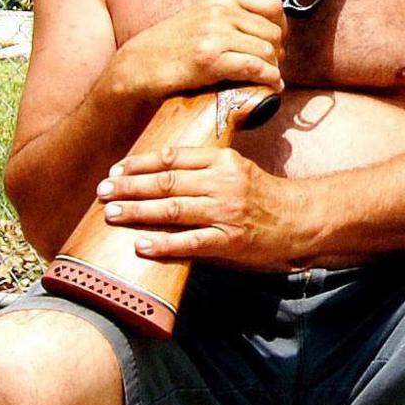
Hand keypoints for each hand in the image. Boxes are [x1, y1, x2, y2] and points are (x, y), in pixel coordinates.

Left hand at [96, 145, 313, 267]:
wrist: (302, 220)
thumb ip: (206, 168)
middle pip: (167, 182)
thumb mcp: (239, 169)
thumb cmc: (265, 197)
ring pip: (173, 209)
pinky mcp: (228, 241)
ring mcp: (225, 213)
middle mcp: (222, 183)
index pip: (173, 158)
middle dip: (130, 187)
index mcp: (223, 161)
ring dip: (138, 212)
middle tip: (103, 191)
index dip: (140, 164)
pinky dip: (163, 244)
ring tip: (112, 214)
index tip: (117, 170)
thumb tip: (164, 170)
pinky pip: (190, 243)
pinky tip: (141, 246)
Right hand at [105, 0, 286, 108]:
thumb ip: (230, 17)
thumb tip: (264, 28)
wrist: (140, 64)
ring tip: (269, 77)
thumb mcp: (202, 17)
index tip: (277, 42)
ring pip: (266, 50)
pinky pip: (254, 67)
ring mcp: (214, 35)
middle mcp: (220, 13)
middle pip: (273, 31)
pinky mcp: (210, 60)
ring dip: (273, 67)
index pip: (272, 6)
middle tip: (272, 65)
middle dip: (278, 52)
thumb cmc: (171, 45)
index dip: (281, 27)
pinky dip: (268, 78)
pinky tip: (270, 85)